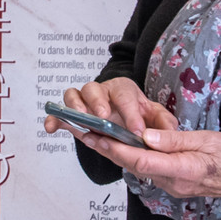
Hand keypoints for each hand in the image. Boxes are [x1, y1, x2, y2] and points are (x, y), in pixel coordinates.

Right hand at [45, 78, 174, 139]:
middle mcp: (101, 92)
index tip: (136, 131)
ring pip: (73, 95)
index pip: (125, 96)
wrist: (126, 116)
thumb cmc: (139, 114)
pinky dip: (54, 118)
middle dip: (97, 103)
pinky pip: (60, 113)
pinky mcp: (73, 114)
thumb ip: (165, 123)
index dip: (131, 113)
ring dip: (75, 107)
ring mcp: (84, 102)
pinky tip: (52, 128)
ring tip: (82, 122)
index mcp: (123, 89)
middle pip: (93, 88)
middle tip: (103, 118)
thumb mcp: (157, 116)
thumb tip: (169, 130)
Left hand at [84, 126, 220, 207]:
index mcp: (183, 169)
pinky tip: (117, 145)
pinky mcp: (173, 182)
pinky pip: (146, 169)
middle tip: (82, 132)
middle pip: (132, 165)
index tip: (99, 137)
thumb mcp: (208, 140)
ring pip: (136, 167)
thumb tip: (145, 135)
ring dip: (113, 152)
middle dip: (106, 149)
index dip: (118, 148)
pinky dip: (129, 156)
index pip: (142, 160)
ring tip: (91, 135)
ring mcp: (172, 184)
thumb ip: (175, 140)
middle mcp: (173, 181)